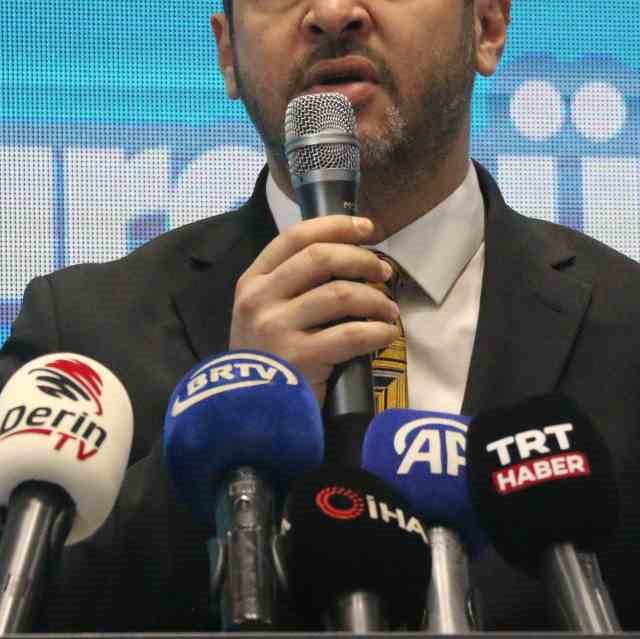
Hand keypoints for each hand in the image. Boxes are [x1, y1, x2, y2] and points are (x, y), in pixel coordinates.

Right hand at [230, 215, 399, 402]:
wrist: (250, 412)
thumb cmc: (266, 357)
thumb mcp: (263, 313)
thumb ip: (292, 285)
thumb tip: (348, 257)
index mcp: (253, 280)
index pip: (296, 236)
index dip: (336, 226)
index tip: (367, 229)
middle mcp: (261, 298)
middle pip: (321, 258)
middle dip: (362, 260)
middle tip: (384, 273)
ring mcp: (278, 327)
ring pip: (342, 294)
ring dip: (376, 300)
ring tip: (389, 311)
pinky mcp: (301, 357)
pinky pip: (353, 334)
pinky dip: (378, 331)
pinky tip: (386, 334)